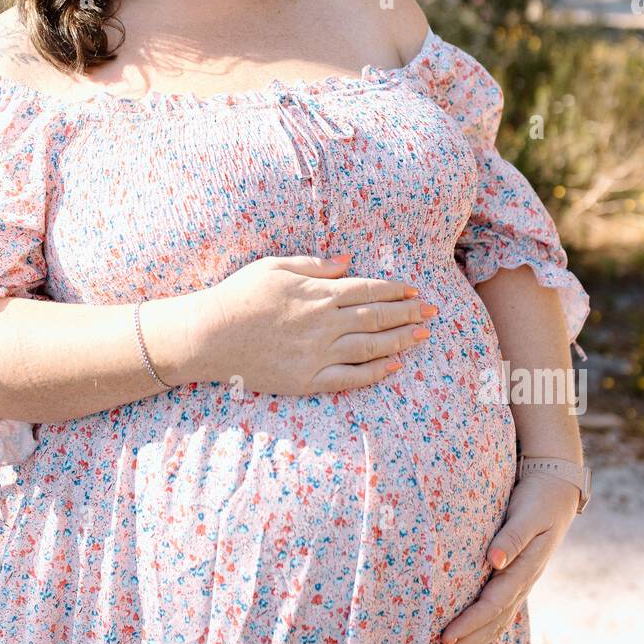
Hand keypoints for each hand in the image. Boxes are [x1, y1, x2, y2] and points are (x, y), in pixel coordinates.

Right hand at [186, 253, 437, 394]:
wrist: (210, 336)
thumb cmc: (239, 296)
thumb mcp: (274, 266)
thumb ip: (314, 265)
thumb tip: (347, 263)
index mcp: (318, 293)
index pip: (369, 289)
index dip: (396, 290)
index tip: (415, 290)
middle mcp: (324, 323)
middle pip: (378, 317)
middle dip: (409, 313)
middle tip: (432, 313)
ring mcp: (318, 353)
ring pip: (370, 347)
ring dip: (400, 341)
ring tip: (421, 337)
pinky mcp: (308, 380)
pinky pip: (350, 378)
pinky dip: (374, 373)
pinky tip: (393, 367)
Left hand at [432, 472, 580, 643]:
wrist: (558, 493)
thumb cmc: (539, 500)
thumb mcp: (527, 514)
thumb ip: (512, 537)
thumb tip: (494, 560)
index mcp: (524, 570)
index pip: (492, 604)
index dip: (468, 623)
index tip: (444, 637)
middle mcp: (523, 583)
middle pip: (491, 622)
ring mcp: (520, 585)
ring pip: (495, 624)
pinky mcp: (515, 581)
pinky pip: (498, 615)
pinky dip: (482, 633)